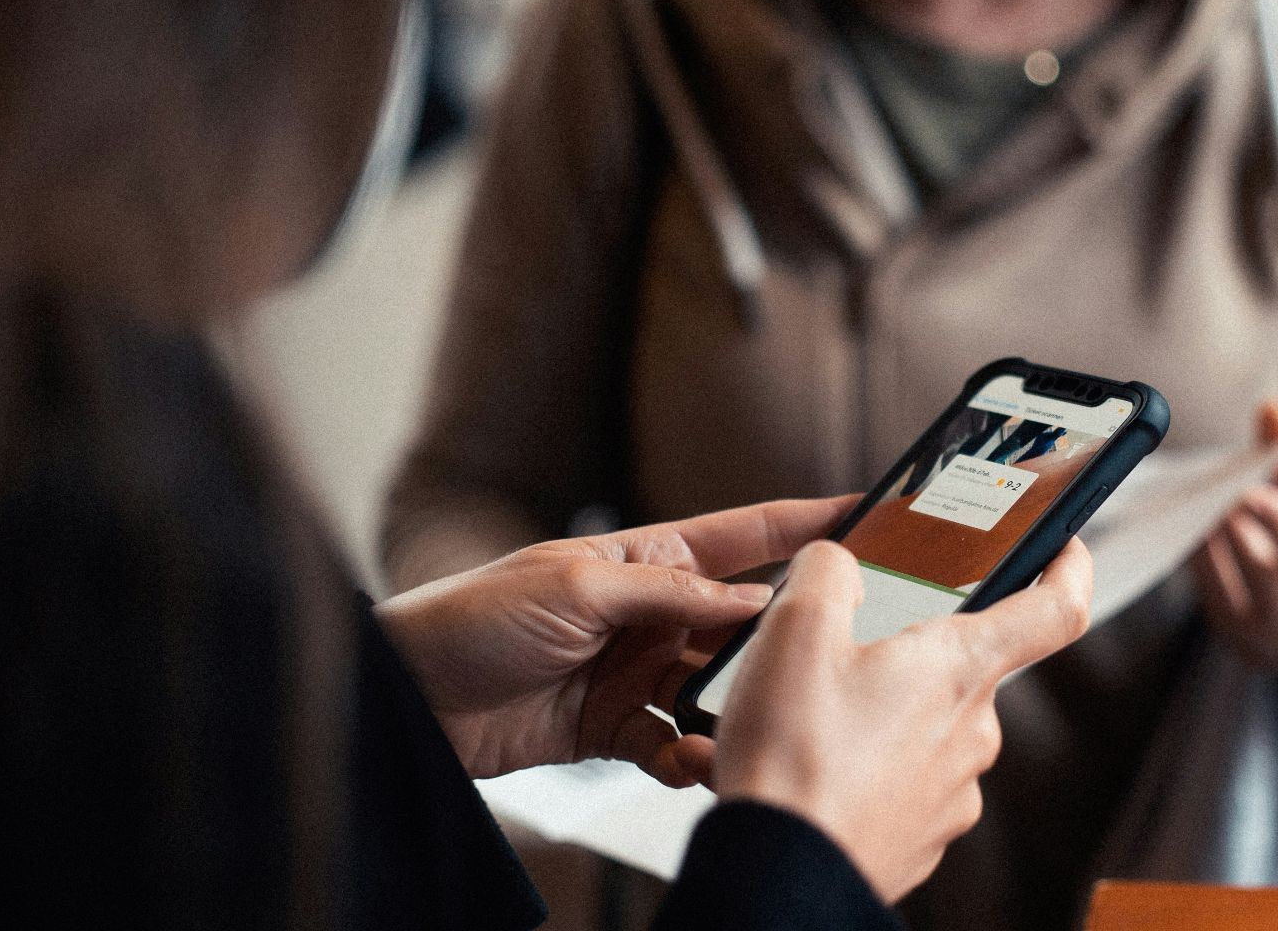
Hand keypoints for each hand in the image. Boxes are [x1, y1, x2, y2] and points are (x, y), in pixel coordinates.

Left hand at [376, 495, 856, 780]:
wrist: (409, 698)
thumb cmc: (472, 617)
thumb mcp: (578, 586)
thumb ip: (672, 595)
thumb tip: (757, 605)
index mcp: (647, 558)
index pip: (746, 536)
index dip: (806, 524)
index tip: (868, 514)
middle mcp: (652, 614)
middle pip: (743, 625)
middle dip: (784, 643)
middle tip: (827, 658)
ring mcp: (638, 674)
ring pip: (719, 692)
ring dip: (737, 712)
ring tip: (754, 727)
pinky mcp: (616, 730)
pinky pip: (677, 746)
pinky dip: (691, 758)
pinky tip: (693, 763)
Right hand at [713, 537, 1092, 903]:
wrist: (778, 868)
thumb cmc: (793, 755)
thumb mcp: (796, 628)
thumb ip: (828, 572)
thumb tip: (839, 564)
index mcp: (960, 667)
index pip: (1056, 609)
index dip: (1070, 568)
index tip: (1066, 547)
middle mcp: (975, 732)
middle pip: (963, 668)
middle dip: (911, 654)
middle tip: (846, 654)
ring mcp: (954, 792)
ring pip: (929, 728)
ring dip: (883, 715)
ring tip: (814, 721)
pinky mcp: (925, 838)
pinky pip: (906, 783)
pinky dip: (869, 769)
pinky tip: (817, 769)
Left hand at [1189, 401, 1277, 676]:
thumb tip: (1269, 412)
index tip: (1255, 492)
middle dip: (1254, 554)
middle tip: (1222, 504)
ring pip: (1252, 617)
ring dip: (1222, 564)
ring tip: (1200, 515)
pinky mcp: (1249, 651)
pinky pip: (1222, 615)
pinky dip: (1205, 574)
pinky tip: (1191, 535)